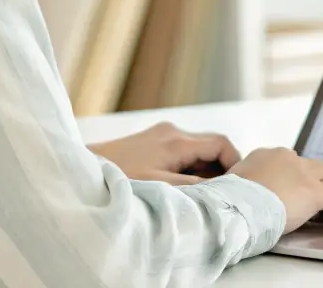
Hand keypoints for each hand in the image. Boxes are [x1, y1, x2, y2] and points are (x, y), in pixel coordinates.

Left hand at [90, 121, 240, 185]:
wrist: (84, 169)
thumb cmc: (121, 178)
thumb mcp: (161, 187)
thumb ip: (193, 187)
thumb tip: (222, 189)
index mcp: (177, 140)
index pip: (221, 143)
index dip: (235, 162)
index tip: (238, 184)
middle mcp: (172, 131)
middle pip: (211, 144)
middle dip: (221, 167)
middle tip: (223, 191)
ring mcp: (162, 134)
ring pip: (197, 148)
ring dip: (204, 168)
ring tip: (202, 192)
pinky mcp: (152, 140)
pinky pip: (182, 150)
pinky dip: (190, 165)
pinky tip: (182, 185)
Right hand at [229, 147, 322, 231]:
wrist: (235, 207)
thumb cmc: (229, 202)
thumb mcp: (235, 185)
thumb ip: (248, 184)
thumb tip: (249, 194)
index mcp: (266, 156)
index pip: (292, 163)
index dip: (302, 177)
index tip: (302, 191)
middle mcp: (288, 158)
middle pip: (316, 166)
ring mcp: (303, 173)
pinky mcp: (315, 191)